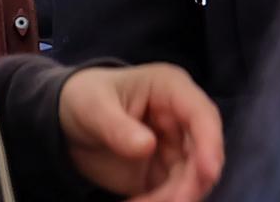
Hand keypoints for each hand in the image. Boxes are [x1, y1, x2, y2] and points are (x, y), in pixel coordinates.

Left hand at [57, 63, 224, 201]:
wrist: (70, 119)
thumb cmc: (86, 98)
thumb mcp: (94, 107)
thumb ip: (118, 127)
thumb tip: (147, 146)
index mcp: (171, 89)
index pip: (201, 114)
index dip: (210, 142)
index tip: (208, 171)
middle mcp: (181, 118)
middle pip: (203, 151)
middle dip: (192, 181)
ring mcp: (175, 147)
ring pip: (190, 177)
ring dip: (174, 197)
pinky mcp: (163, 172)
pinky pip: (171, 192)